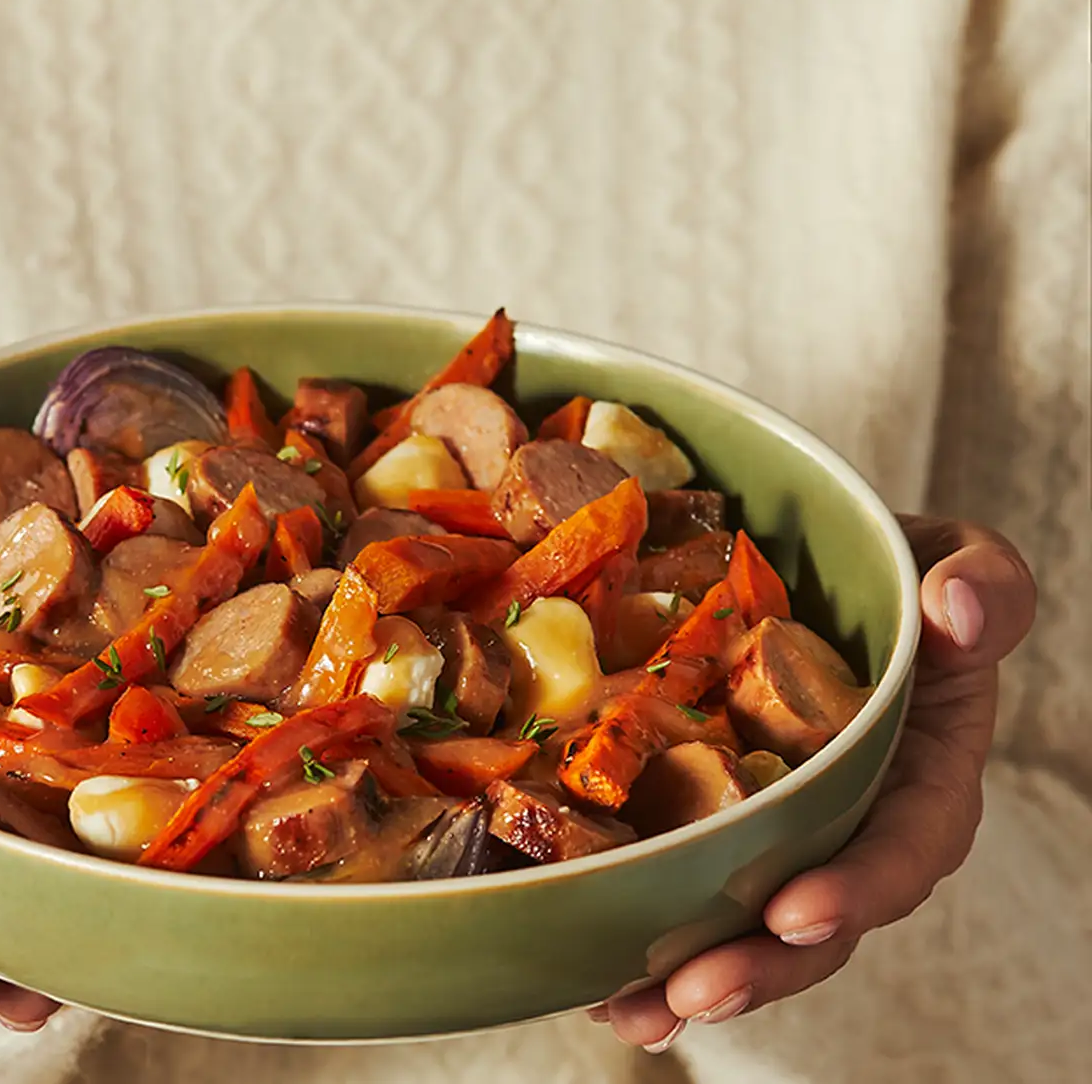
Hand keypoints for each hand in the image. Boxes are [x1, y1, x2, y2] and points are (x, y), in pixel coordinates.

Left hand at [599, 515, 1036, 1052]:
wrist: (787, 552)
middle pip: (818, 915)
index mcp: (918, 767)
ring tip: (627, 1015)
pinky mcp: (701, 820)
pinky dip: (637, 940)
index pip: (907, 843)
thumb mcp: (940, 553)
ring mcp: (772, 828)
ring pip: (743, 922)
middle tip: (691, 993)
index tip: (796, 914)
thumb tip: (961, 613)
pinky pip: (677, 887)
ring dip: (688, 981)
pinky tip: (588, 981)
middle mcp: (845, 815)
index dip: (859, 888)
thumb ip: (979, 578)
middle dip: (759, 966)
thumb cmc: (875, 563)